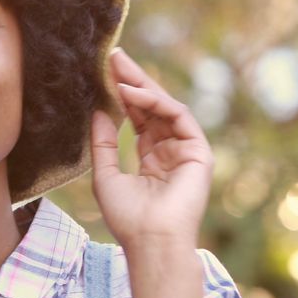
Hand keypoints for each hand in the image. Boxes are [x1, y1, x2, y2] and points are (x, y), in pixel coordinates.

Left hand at [90, 48, 213, 248]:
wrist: (150, 242)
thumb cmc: (128, 218)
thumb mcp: (105, 176)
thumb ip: (104, 143)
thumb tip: (98, 112)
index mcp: (152, 159)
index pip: (139, 119)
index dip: (123, 96)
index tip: (106, 74)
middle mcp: (171, 151)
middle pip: (152, 108)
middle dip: (133, 81)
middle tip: (114, 56)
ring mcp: (186, 150)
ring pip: (165, 107)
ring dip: (141, 85)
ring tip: (118, 68)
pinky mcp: (198, 151)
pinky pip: (177, 115)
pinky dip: (154, 101)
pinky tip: (130, 92)